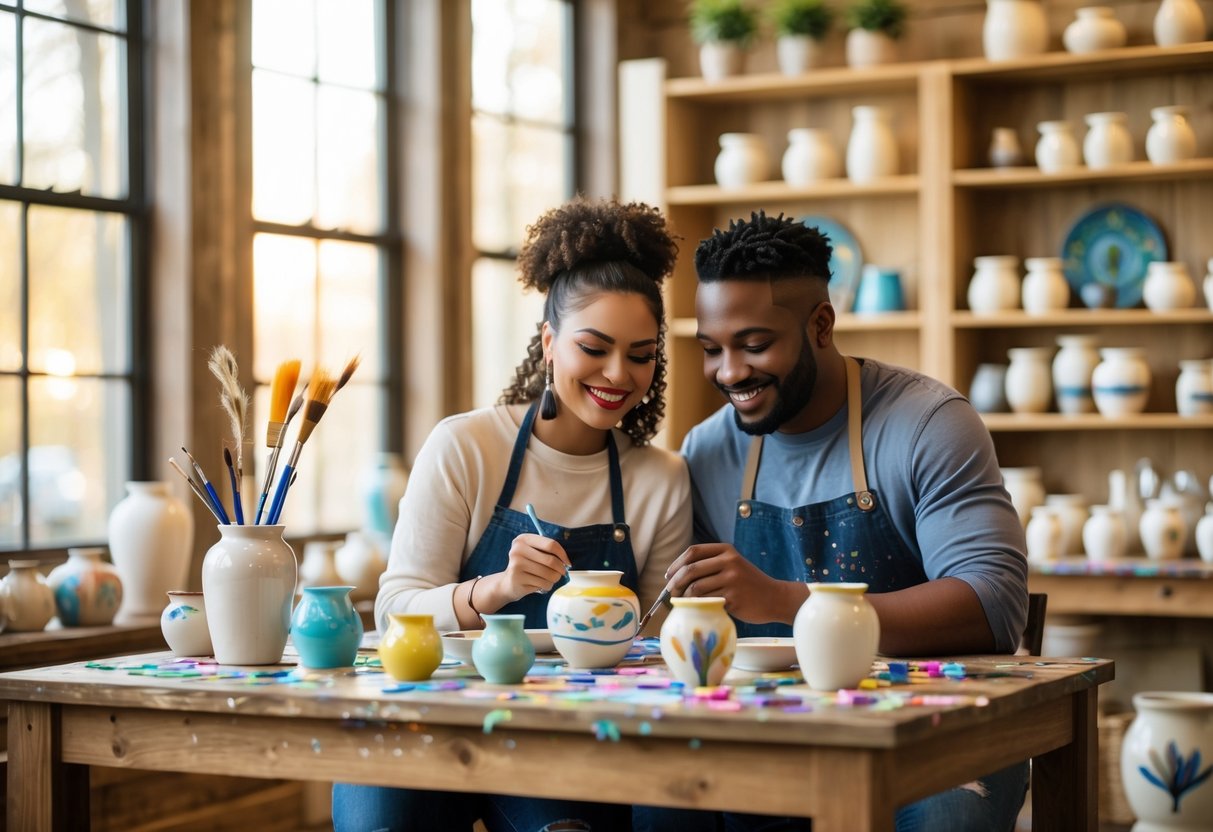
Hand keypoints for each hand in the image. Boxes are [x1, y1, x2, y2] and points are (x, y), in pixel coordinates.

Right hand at [487, 533, 570, 603]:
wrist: (507, 583)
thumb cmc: (526, 565)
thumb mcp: (533, 552)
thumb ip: (548, 552)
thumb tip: (566, 562)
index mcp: (523, 539)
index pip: (550, 544)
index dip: (562, 554)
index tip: (567, 562)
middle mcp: (517, 550)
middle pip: (551, 560)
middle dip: (560, 569)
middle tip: (561, 573)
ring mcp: (516, 565)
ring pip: (549, 574)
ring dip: (554, 578)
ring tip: (550, 579)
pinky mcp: (517, 580)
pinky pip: (543, 584)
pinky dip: (547, 586)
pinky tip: (541, 584)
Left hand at [664, 543, 804, 624]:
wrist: (775, 598)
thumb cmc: (749, 584)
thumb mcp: (733, 565)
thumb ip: (711, 565)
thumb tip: (677, 575)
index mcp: (726, 550)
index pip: (693, 552)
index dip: (676, 564)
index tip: (668, 576)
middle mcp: (729, 561)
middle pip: (691, 569)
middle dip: (675, 582)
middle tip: (670, 593)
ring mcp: (732, 580)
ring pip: (696, 587)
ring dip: (684, 597)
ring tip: (682, 603)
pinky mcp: (733, 598)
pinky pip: (706, 601)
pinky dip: (696, 606)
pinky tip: (695, 609)